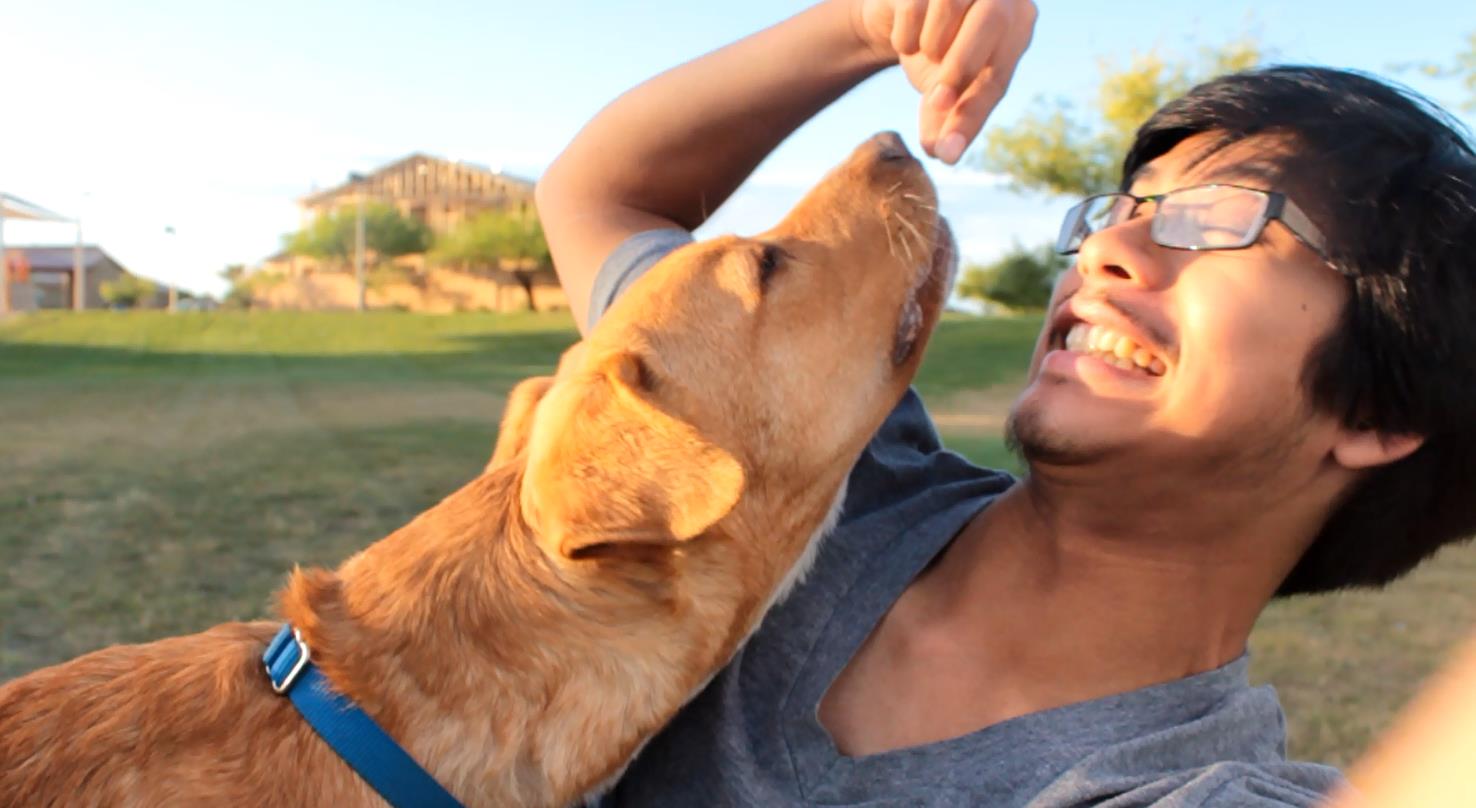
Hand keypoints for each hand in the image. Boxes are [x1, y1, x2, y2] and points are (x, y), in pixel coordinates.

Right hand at [852, 0, 1036, 163]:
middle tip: (935, 101)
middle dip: (960, 67)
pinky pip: (914, 5)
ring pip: (951, 6)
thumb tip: (944, 153)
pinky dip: (904, 35)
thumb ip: (949, 121)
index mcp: (1017, 25)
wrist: (899, 19)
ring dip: (930, 45)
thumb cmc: (935, 56)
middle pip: (992, 19)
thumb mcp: (946, 94)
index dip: (972, 114)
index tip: (946, 150)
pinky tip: (906, 40)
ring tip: (925, 54)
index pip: (999, 73)